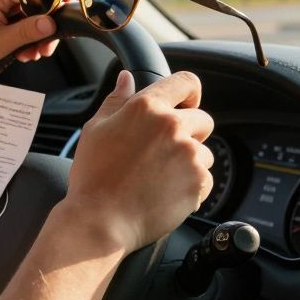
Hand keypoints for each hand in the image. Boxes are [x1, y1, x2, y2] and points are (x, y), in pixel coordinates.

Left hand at [0, 0, 66, 75]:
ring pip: (32, 10)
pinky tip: (23, 50)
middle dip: (44, 26)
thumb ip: (28, 31)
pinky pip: (21, 14)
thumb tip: (52, 23)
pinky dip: (25, 32)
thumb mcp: (0, 42)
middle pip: (38, 0)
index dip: (53, 8)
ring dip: (35, 33)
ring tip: (32, 54)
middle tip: (45, 49)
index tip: (57, 28)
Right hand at [60, 70, 214, 252]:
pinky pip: (205, 178)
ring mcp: (189, 154)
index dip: (189, 92)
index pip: (185, 82)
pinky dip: (190, 185)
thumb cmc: (93, 177)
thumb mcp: (95, 130)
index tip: (186, 103)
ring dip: (188, 161)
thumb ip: (116, 100)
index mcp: (147, 108)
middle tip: (162, 152)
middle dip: (189, 132)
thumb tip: (126, 79)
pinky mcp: (199, 181)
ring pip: (203, 151)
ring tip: (158, 177)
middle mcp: (172, 126)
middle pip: (202, 119)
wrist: (101, 220)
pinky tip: (164, 192)